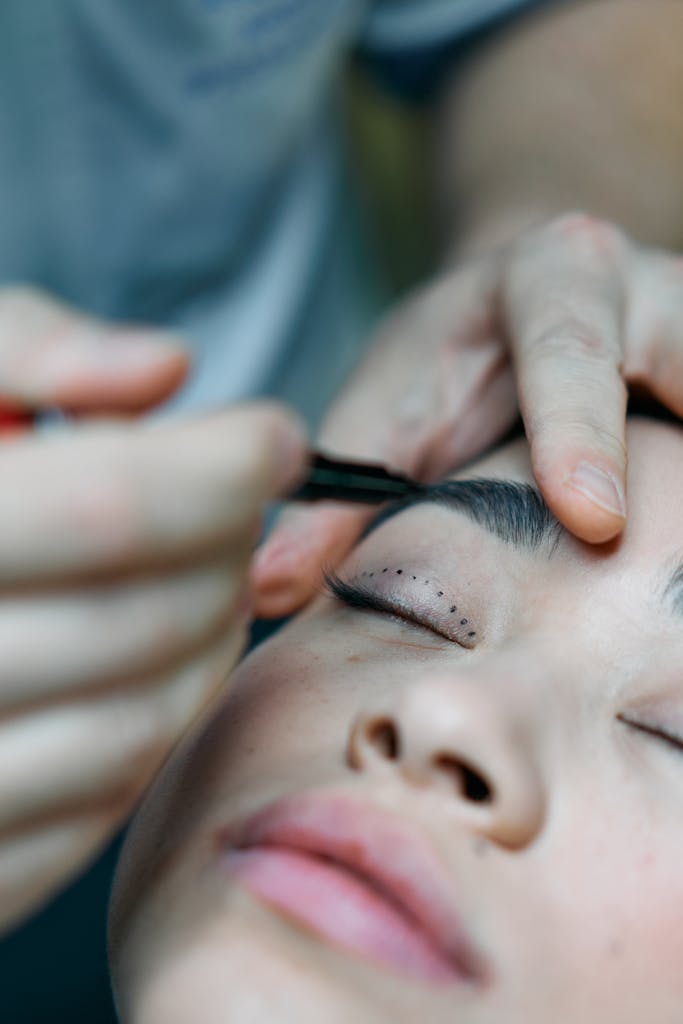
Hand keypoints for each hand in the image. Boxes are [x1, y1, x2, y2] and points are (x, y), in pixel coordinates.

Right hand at [0, 287, 306, 933]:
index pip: (112, 506)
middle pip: (150, 619)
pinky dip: (163, 716)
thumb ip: (36, 351)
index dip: (228, 466)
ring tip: (207, 574)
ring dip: (214, 637)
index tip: (276, 440)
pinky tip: (153, 654)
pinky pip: (112, 799)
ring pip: (148, 720)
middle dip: (232, 548)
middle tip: (239, 505)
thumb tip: (166, 369)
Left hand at [254, 211, 682, 615]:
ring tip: (675, 565)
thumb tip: (264, 586)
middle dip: (677, 459)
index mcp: (553, 276)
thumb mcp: (388, 408)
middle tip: (669, 567)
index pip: (568, 346)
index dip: (579, 431)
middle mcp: (647, 286)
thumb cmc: (451, 360)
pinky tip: (676, 564)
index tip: (594, 523)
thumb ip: (337, 493)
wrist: (529, 307)